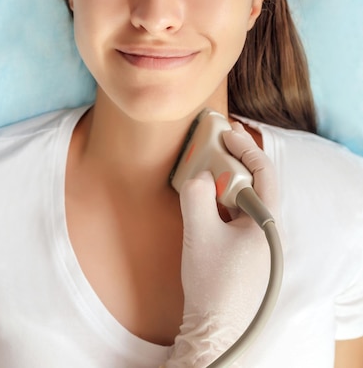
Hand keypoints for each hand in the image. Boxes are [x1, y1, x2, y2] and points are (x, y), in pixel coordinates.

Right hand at [164, 123, 278, 367]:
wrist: (214, 330)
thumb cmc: (212, 284)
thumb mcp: (199, 234)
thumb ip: (196, 196)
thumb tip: (198, 175)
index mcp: (266, 221)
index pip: (263, 172)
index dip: (245, 148)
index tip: (226, 133)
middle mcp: (267, 229)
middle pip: (253, 183)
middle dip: (234, 159)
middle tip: (217, 140)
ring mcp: (257, 242)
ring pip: (243, 199)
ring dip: (225, 179)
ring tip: (207, 163)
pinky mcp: (245, 252)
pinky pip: (235, 215)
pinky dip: (221, 200)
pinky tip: (205, 198)